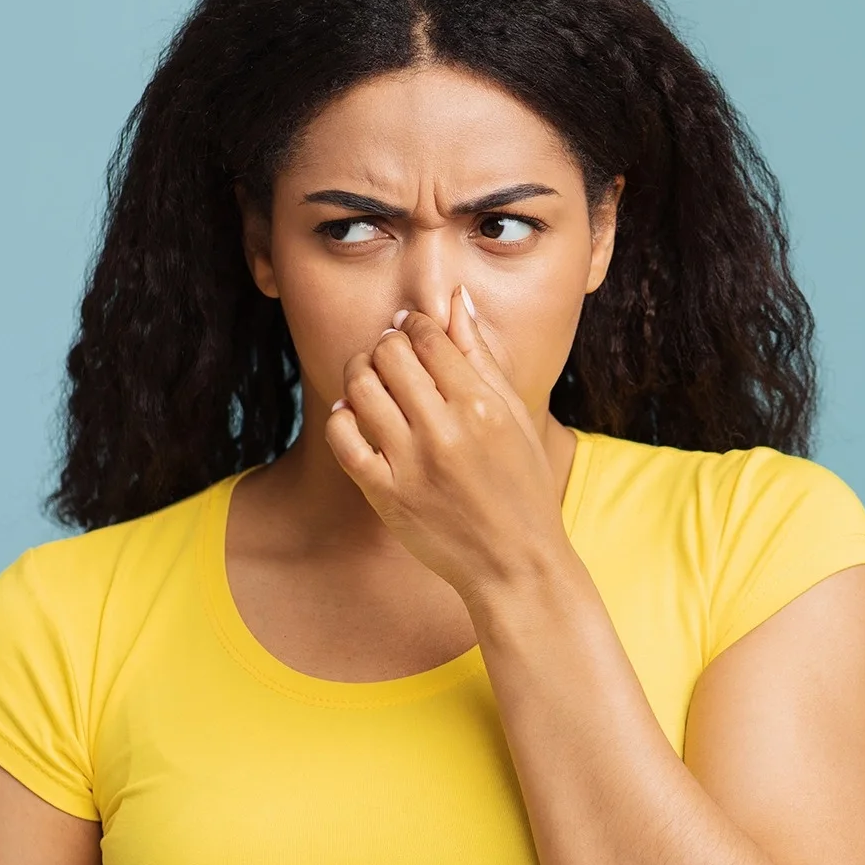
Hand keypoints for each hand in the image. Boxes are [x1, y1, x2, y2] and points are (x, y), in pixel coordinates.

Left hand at [325, 285, 568, 597]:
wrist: (515, 563)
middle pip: (390, 355)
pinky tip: (354, 415)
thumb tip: (456, 301)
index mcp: (482, 407)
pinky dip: (341, 418)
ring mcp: (411, 464)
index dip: (414, 322)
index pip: (429, 337)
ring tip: (372, 378)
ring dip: (361, 372)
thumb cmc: (523, 486)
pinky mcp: (385, 494)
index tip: (411, 326)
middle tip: (391, 353)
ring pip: (361, 388)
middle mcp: (444, 432)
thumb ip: (482, 357)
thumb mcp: (516, 417)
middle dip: (386, 344)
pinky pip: (342, 439)